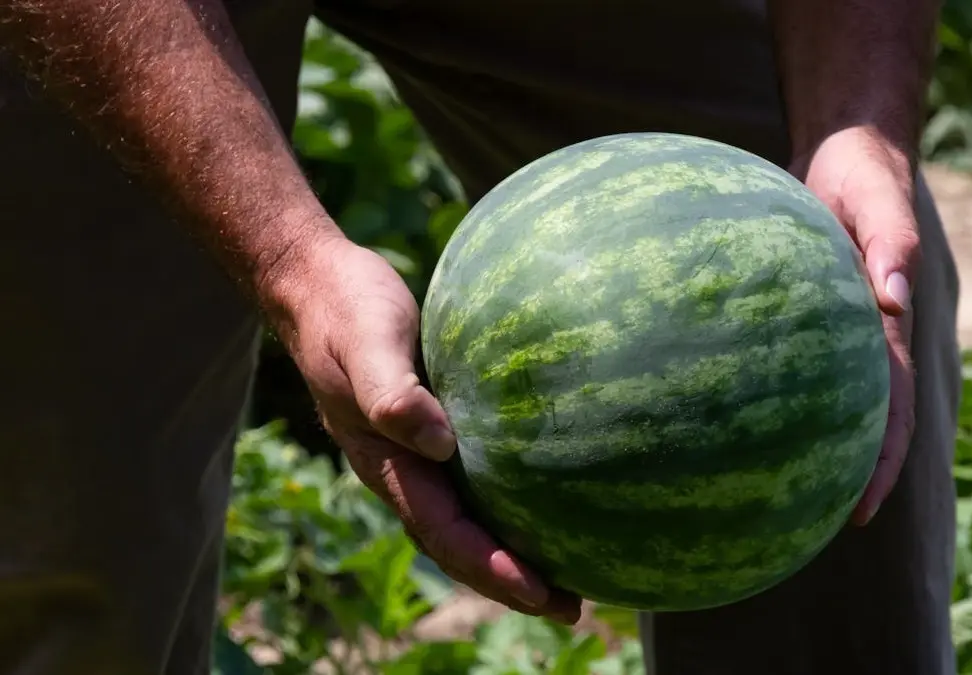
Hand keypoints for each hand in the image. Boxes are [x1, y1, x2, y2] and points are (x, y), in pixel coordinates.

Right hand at [264, 234, 582, 622]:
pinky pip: (475, 477)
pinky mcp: (435, 424)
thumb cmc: (345, 309)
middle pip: (459, 543)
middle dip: (510, 581)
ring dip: (510, 550)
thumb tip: (440, 443)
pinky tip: (546, 496)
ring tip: (567, 571)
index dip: (492, 568)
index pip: (445, 534)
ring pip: (467, 517)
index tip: (542, 594)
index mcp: (386, 464)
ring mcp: (418, 451)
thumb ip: (392, 394)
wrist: (318, 284)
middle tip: (571, 606)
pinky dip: (507, 500)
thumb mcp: (368, 344)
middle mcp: (404, 469)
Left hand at [792, 126, 919, 526]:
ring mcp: (827, 328)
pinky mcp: (794, 311)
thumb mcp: (883, 201)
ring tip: (758, 488)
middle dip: (837, 476)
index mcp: (887, 328)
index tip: (858, 513)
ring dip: (800, 442)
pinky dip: (759, 388)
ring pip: (816, 397)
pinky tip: (715, 410)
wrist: (844, 147)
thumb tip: (893, 301)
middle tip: (805, 527)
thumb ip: (892, 247)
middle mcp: (860, 338)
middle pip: (852, 422)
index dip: (878, 465)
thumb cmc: (868, 173)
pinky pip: (777, 357)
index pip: (889, 412)